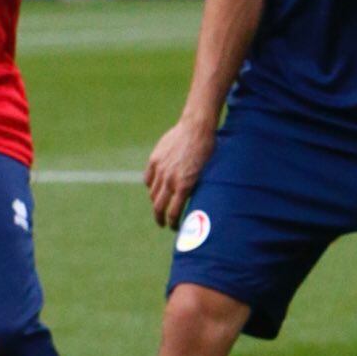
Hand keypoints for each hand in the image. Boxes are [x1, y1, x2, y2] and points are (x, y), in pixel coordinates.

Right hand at [145, 114, 215, 229]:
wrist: (197, 127)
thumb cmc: (208, 150)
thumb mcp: (206, 174)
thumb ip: (195, 189)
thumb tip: (192, 204)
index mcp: (184, 186)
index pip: (173, 213)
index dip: (173, 223)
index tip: (175, 228)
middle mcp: (169, 180)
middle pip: (159, 206)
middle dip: (160, 218)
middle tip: (163, 223)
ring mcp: (160, 170)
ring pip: (152, 193)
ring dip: (156, 202)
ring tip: (159, 206)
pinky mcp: (154, 160)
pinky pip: (148, 179)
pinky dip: (150, 186)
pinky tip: (155, 188)